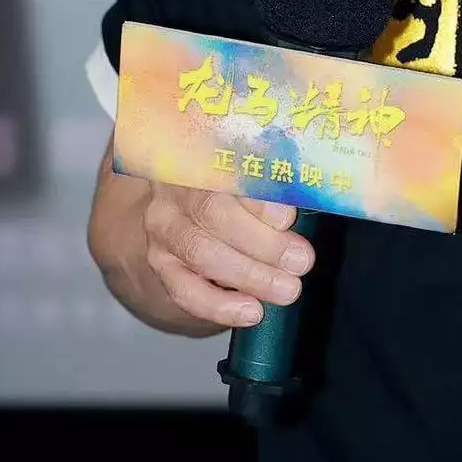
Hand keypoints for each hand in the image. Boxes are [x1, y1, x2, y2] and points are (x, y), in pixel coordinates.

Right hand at [141, 184, 313, 328]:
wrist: (199, 210)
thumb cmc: (245, 187)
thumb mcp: (261, 173)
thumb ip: (277, 183)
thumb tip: (301, 203)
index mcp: (205, 150)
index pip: (226, 169)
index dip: (258, 197)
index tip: (288, 218)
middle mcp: (177, 186)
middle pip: (213, 214)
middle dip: (263, 243)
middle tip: (300, 262)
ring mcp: (164, 226)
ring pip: (200, 253)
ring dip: (249, 275)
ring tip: (287, 289)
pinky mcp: (160, 263)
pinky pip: (185, 290)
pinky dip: (220, 305)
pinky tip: (251, 311)